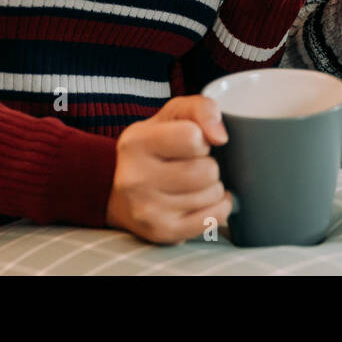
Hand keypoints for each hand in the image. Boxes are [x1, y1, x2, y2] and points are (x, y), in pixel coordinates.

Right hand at [105, 96, 231, 244]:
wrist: (122, 192)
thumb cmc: (156, 146)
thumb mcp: (173, 115)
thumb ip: (201, 108)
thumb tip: (220, 136)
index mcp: (135, 142)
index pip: (193, 138)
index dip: (200, 139)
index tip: (190, 143)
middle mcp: (135, 179)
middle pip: (207, 171)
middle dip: (208, 165)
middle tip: (192, 166)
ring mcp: (147, 210)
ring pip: (213, 194)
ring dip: (212, 187)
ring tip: (193, 184)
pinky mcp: (162, 232)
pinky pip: (214, 218)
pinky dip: (218, 208)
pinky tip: (203, 201)